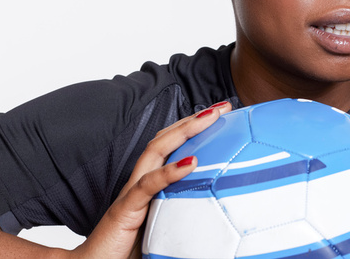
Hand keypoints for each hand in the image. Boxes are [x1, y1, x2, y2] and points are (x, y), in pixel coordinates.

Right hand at [71, 101, 231, 258]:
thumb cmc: (128, 249)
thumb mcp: (165, 225)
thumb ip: (185, 213)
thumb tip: (220, 214)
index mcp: (149, 182)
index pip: (171, 144)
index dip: (193, 127)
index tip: (222, 115)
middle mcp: (140, 180)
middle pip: (166, 138)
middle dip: (194, 119)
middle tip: (223, 106)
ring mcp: (132, 192)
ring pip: (156, 150)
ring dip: (184, 131)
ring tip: (210, 118)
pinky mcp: (126, 209)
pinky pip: (148, 185)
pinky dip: (169, 171)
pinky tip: (190, 163)